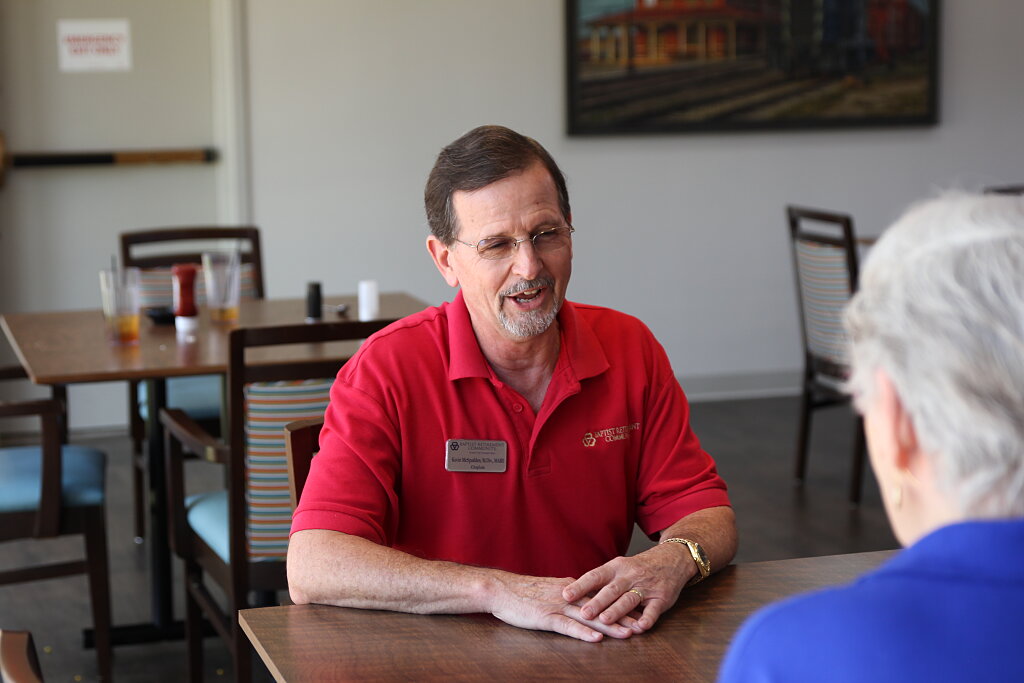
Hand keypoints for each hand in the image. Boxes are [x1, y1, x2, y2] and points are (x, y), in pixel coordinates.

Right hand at [488, 574, 635, 642]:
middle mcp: (568, 595)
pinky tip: (596, 638)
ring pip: (589, 616)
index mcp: (571, 589)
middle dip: (623, 617)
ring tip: (629, 634)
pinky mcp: (545, 616)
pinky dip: (583, 632)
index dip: (621, 606)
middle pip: (601, 607)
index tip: (639, 613)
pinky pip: (568, 626)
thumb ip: (568, 597)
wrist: (500, 589)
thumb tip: (583, 603)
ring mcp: (557, 606)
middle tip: (643, 626)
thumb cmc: (523, 593)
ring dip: (610, 626)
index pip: (601, 598)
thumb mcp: (550, 591)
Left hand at [561, 544, 691, 633]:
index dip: (580, 586)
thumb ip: (599, 581)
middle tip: (583, 613)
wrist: (672, 558)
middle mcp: (630, 576)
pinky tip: (639, 628)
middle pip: (611, 589)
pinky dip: (647, 618)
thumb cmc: (638, 567)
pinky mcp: (661, 598)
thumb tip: (572, 593)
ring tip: (605, 620)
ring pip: (630, 598)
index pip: (595, 576)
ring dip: (617, 610)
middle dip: (597, 602)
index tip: (565, 595)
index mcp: (616, 567)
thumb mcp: (618, 568)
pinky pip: (654, 609)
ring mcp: (646, 587)